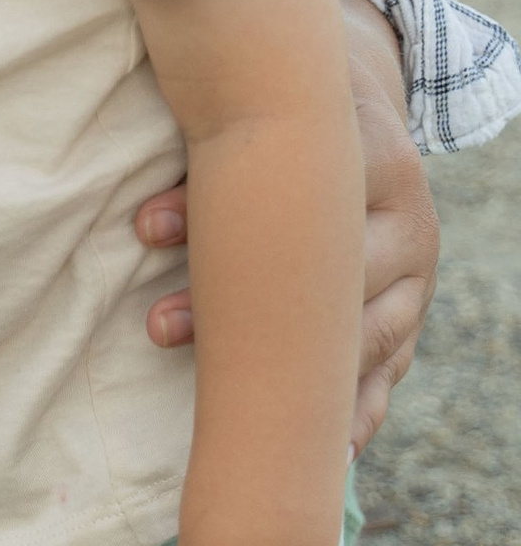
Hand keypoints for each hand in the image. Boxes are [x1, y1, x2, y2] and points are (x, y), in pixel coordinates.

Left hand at [134, 0, 436, 451]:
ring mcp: (417, 275)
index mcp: (370, 151)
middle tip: (154, 326)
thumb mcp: (268, 92)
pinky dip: (352, 412)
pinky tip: (322, 454)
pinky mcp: (412, 313)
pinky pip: (385, 372)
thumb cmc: (288, 103)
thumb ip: (216, 117)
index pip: (291, 188)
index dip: (207, 209)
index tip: (140, 227)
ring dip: (286, 375)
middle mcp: (406, 217)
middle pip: (319, 272)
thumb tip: (129, 167)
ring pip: (355, 335)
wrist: (362, 104)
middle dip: (230, 303)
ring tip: (225, 407)